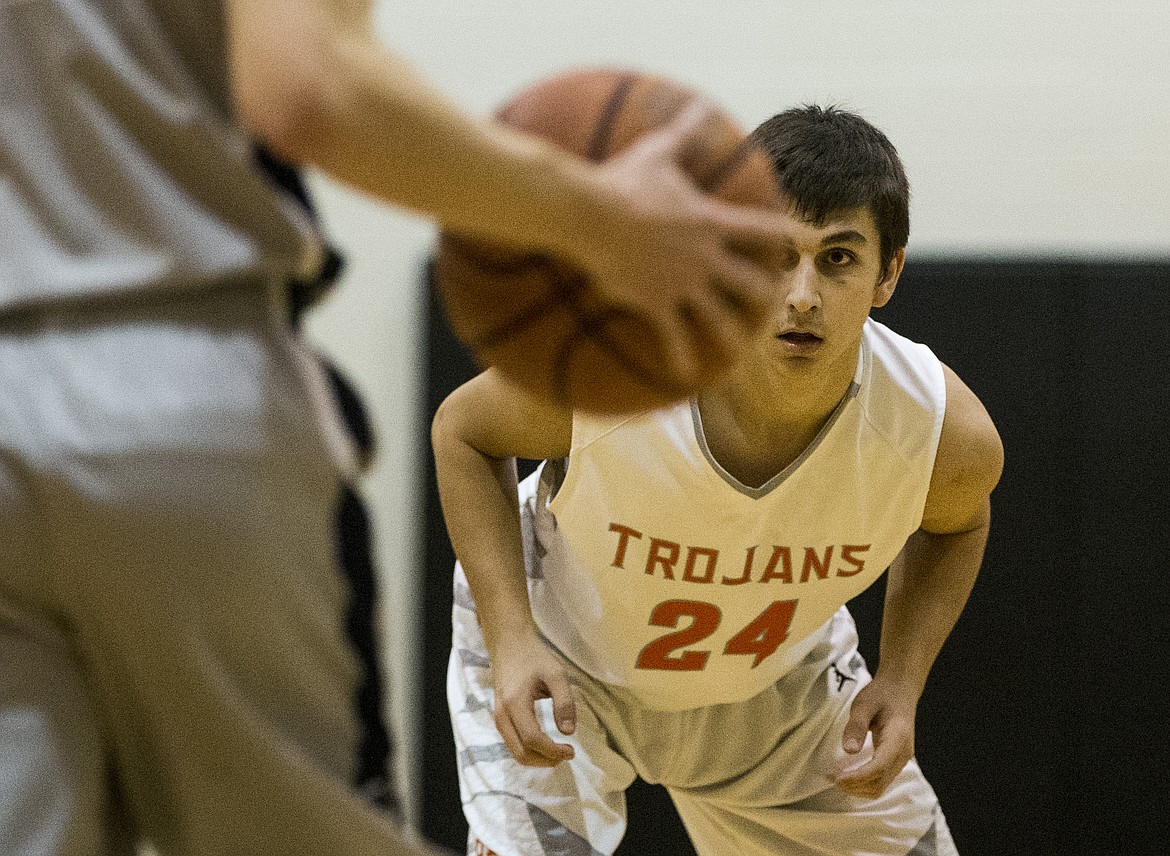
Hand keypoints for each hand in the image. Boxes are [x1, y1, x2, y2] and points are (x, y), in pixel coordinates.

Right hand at [490, 632, 576, 766]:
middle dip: (545, 760)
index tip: (571, 750)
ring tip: (559, 752)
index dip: (552, 751)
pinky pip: (513, 744)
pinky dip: (530, 751)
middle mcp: (502, 715)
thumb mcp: (556, 674)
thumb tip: (568, 732)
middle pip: (521, 753)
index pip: (532, 739)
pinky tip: (546, 745)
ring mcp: (498, 718)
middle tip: (567, 754)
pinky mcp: (501, 718)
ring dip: (538, 758)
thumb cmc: (533, 657)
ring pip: (515, 752)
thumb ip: (564, 702)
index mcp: (515, 703)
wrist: (509, 645)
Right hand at [580, 101, 786, 389]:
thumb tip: (699, 104)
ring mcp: (682, 285)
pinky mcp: (656, 304)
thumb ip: (685, 133)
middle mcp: (705, 258)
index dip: (783, 235)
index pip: (760, 229)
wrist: (591, 215)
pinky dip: (680, 357)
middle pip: (751, 282)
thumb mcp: (657, 152)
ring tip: (745, 349)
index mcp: (711, 223)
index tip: (800, 241)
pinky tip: (686, 376)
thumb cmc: (622, 181)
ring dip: (735, 335)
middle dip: (770, 292)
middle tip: (779, 300)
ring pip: (719, 318)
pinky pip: (672, 338)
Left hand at [832, 675, 917, 798]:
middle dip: (854, 786)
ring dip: (858, 788)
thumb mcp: (864, 704)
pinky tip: (848, 776)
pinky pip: (881, 780)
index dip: (856, 777)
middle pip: (879, 783)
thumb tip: (849, 750)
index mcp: (897, 740)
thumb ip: (856, 726)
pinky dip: (864, 784)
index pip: (878, 768)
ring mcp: (901, 760)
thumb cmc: (881, 695)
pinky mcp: (895, 761)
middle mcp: (903, 754)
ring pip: (881, 786)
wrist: (900, 690)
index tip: (836, 777)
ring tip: (836, 778)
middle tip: (830, 777)